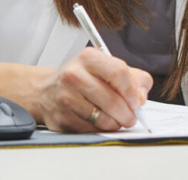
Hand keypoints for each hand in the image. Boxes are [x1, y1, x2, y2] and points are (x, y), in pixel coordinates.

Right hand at [34, 47, 152, 132]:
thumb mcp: (105, 67)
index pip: (118, 72)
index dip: (132, 90)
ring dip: (115, 124)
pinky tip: (100, 122)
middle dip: (127, 114)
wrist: (45, 90)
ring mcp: (65, 97)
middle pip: (112, 100)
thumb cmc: (81, 78)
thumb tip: (141, 96)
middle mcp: (74, 75)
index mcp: (88, 58)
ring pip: (102, 118)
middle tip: (131, 118)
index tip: (136, 101)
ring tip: (117, 120)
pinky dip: (100, 129)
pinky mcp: (61, 117)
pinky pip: (90, 129)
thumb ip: (133, 77)